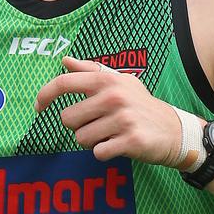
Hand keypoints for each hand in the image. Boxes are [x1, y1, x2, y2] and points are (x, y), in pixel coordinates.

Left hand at [35, 56, 180, 164]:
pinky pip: (98, 152)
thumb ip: (91, 70)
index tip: (39, 107)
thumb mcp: (121, 82)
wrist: (174, 130)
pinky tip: (118, 145)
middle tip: (98, 125)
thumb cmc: (141, 105)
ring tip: (111, 135)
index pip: (64, 82)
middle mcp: (114, 97)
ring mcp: (123, 119)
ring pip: (81, 139)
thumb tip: (65, 61)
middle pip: (68, 119)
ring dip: (91, 141)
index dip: (45, 95)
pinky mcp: (131, 141)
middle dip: (78, 126)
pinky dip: (104, 152)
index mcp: (108, 80)